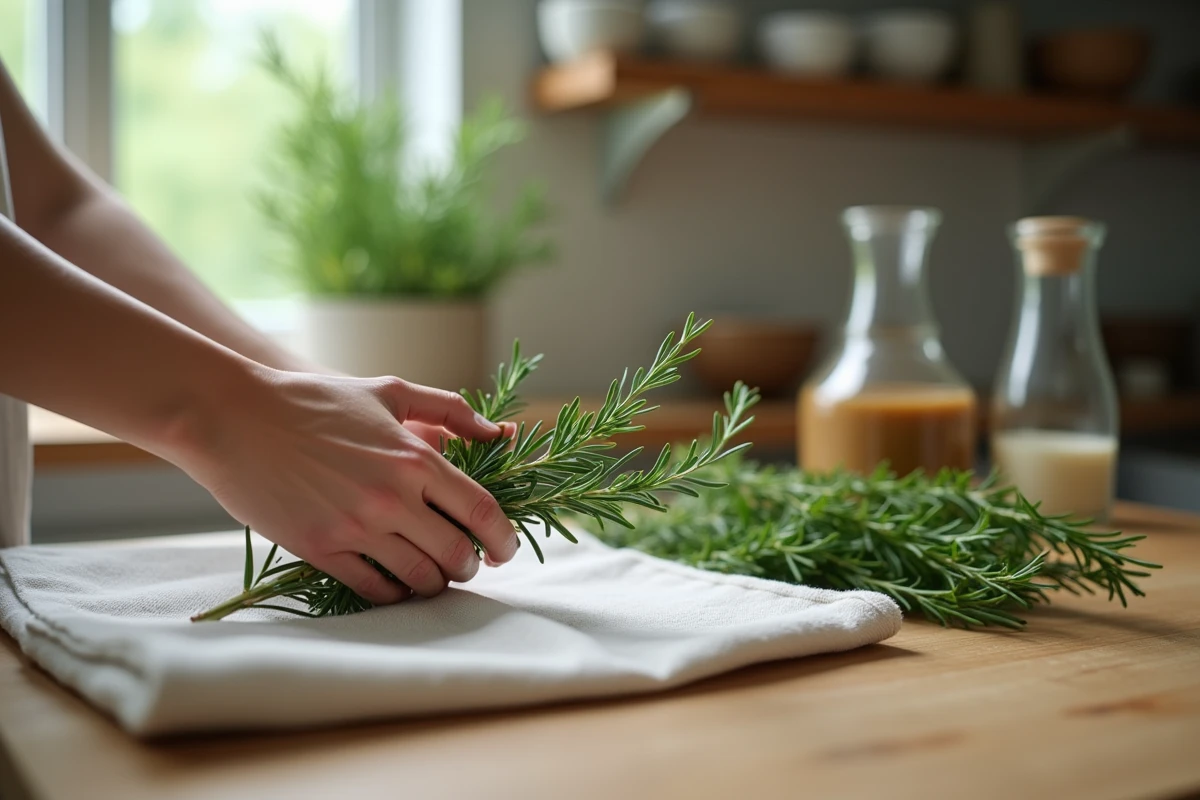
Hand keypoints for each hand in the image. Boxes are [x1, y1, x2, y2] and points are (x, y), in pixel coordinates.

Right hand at [174, 367, 519, 605]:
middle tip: (468, 564)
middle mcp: (392, 497)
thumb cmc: (315, 400)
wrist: (234, 416)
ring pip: (419, 577)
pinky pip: (373, 588)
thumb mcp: (388, 391)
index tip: (506, 550)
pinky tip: (395, 584)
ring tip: (433, 576)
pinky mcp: (320, 548)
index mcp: (415, 458)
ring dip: (436, 583)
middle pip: (457, 553)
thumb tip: (497, 434)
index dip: (504, 539)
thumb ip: (449, 410)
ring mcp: (355, 527)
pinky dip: (394, 593)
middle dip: (472, 566)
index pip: (482, 512)